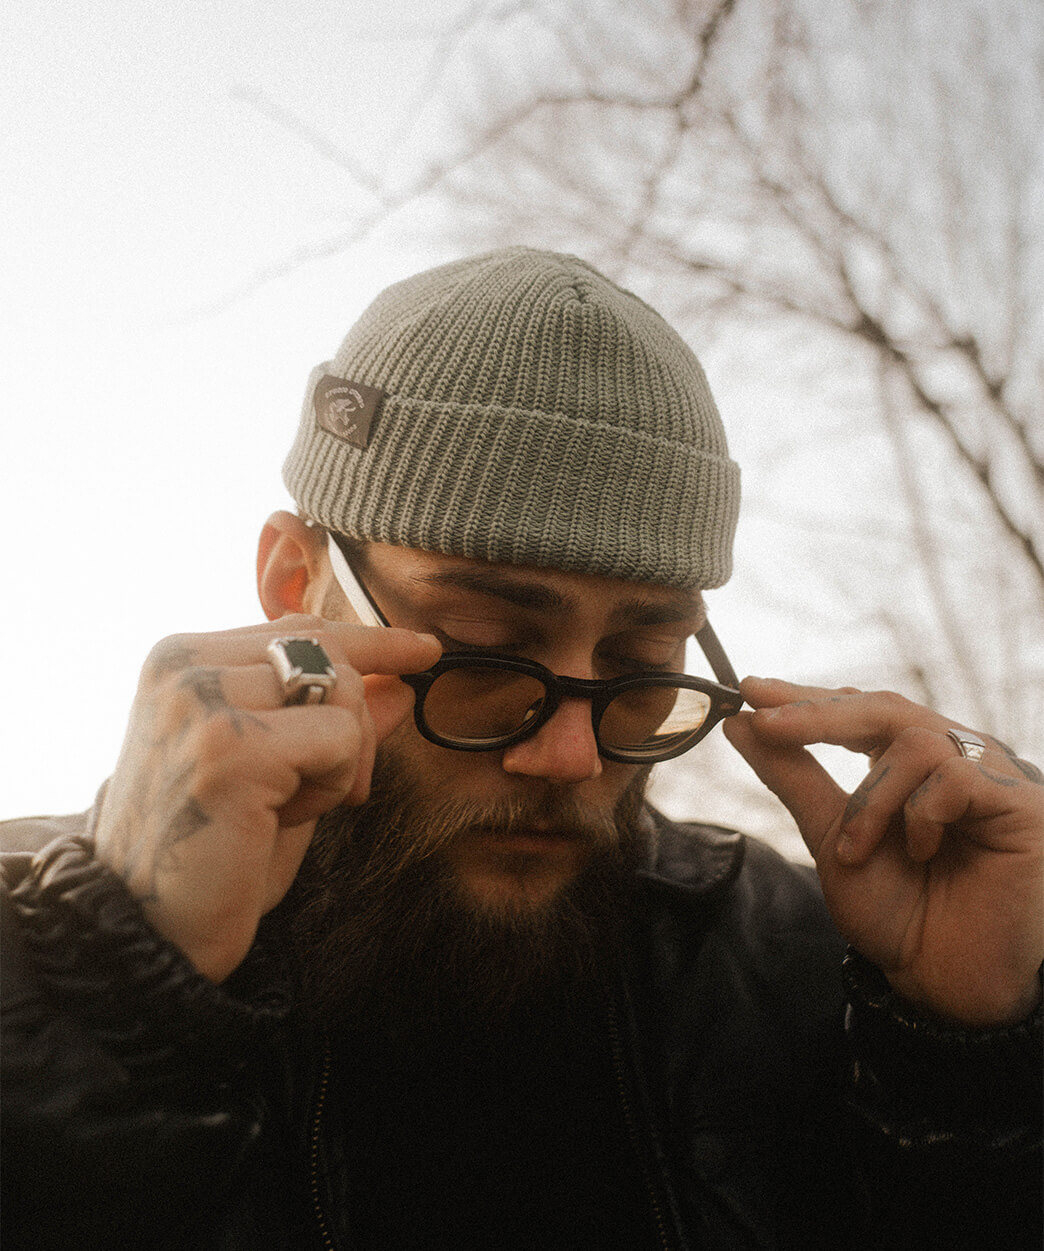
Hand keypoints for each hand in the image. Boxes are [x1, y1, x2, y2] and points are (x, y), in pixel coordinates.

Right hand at [94, 615, 440, 981]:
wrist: (150, 933)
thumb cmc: (212, 857)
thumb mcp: (283, 774)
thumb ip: (335, 721)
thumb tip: (402, 685)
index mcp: (182, 660)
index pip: (299, 628)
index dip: (370, 641)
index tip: (423, 650)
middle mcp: (185, 667)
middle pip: (329, 651)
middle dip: (360, 721)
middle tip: (339, 793)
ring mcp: (203, 701)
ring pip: (340, 688)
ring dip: (341, 759)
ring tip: (286, 809)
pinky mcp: (230, 747)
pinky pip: (340, 738)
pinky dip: (333, 786)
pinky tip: (278, 820)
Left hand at [724, 678, 1043, 1026]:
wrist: (936, 977)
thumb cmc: (893, 910)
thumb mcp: (828, 833)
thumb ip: (791, 774)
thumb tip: (740, 722)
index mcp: (911, 762)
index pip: (858, 709)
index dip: (806, 697)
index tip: (749, 690)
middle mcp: (954, 758)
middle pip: (885, 707)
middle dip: (819, 715)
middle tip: (768, 723)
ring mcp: (991, 776)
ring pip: (915, 742)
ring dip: (871, 799)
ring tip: (856, 850)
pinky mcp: (1023, 804)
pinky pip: (956, 777)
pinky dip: (921, 815)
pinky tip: (922, 853)